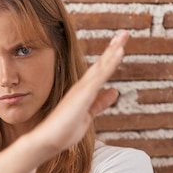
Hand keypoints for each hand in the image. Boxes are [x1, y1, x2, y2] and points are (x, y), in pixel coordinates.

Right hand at [33, 31, 128, 153]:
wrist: (48, 139)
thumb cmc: (63, 131)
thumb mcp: (88, 115)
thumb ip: (100, 103)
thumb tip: (114, 91)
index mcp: (83, 92)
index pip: (100, 72)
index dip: (110, 58)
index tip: (119, 46)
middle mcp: (82, 87)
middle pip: (101, 65)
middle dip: (113, 48)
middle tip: (124, 34)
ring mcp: (82, 89)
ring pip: (101, 67)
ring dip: (113, 50)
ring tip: (123, 36)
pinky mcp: (83, 93)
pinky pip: (100, 76)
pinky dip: (110, 63)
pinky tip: (119, 52)